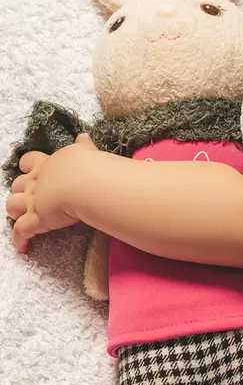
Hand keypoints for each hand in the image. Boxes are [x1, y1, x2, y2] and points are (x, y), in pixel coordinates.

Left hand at [6, 134, 98, 253]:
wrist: (85, 184)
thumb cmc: (87, 167)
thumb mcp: (85, 152)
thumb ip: (83, 146)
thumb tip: (84, 137)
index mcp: (47, 165)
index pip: (29, 161)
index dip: (28, 166)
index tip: (32, 169)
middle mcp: (36, 182)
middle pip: (17, 185)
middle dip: (21, 191)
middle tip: (31, 197)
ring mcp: (33, 201)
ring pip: (12, 206)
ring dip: (16, 212)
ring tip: (24, 219)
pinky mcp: (35, 220)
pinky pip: (21, 233)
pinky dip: (20, 241)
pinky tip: (25, 248)